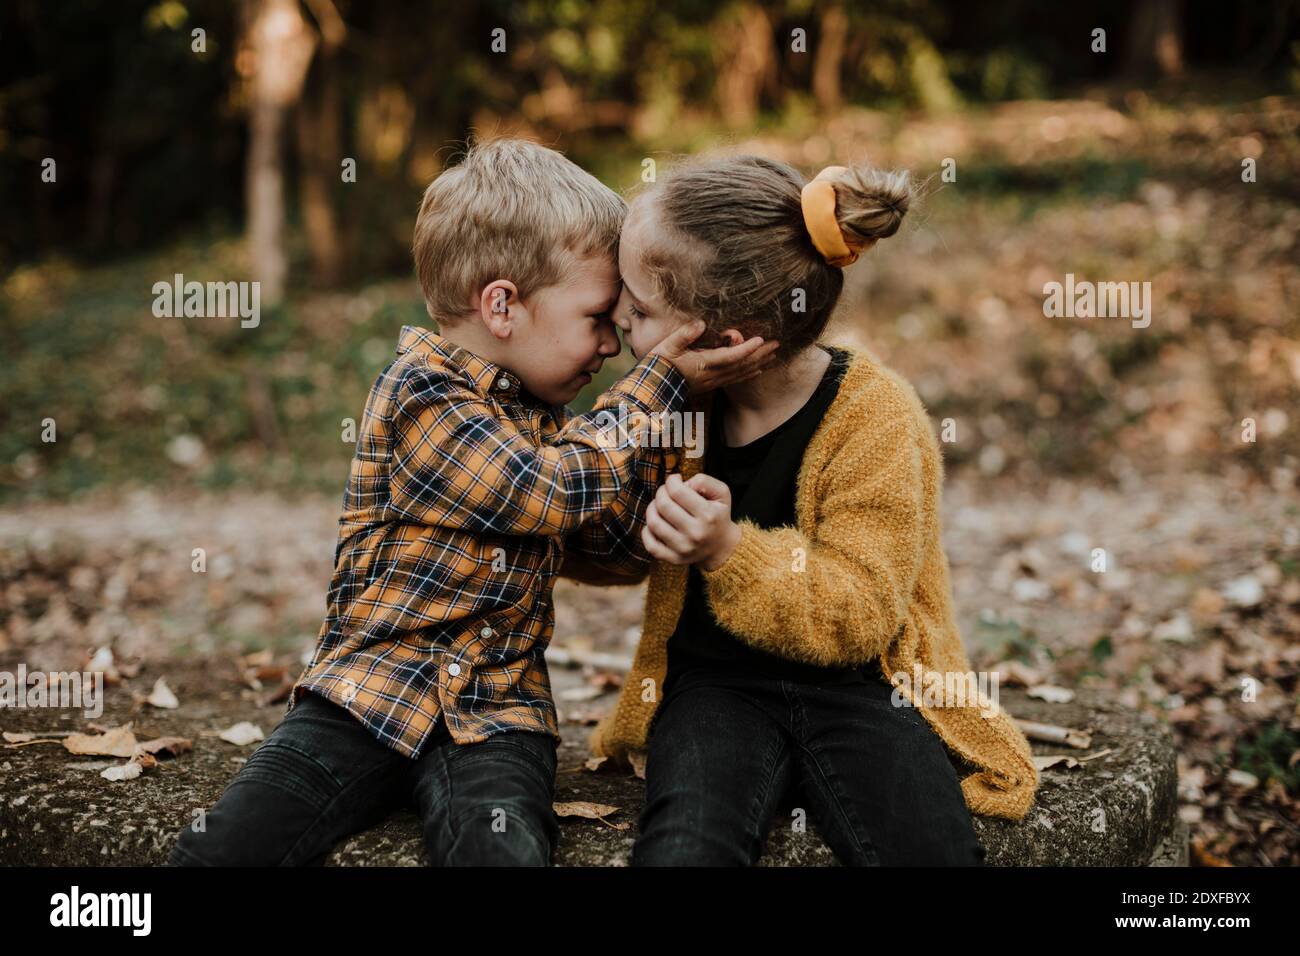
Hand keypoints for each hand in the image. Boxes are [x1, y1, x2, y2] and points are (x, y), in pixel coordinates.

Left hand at [641, 473, 741, 570]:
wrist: (721, 546)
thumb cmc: (718, 515)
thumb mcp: (722, 493)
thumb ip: (704, 481)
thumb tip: (682, 483)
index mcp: (708, 515)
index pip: (677, 491)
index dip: (671, 481)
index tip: (675, 481)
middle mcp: (696, 533)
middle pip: (663, 505)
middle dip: (661, 492)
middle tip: (666, 492)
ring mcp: (683, 548)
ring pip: (654, 523)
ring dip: (652, 508)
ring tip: (659, 505)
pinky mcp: (674, 559)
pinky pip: (650, 545)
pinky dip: (647, 531)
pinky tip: (656, 523)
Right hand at [650, 321, 779, 393]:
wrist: (652, 389)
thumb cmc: (659, 365)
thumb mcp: (668, 346)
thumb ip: (685, 334)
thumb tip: (701, 323)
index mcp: (702, 364)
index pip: (730, 356)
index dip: (747, 348)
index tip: (761, 340)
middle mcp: (712, 375)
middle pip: (742, 365)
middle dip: (760, 355)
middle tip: (777, 344)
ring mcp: (713, 382)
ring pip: (741, 373)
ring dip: (758, 364)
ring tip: (773, 356)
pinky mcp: (711, 385)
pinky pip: (735, 380)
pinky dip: (748, 374)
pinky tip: (757, 370)